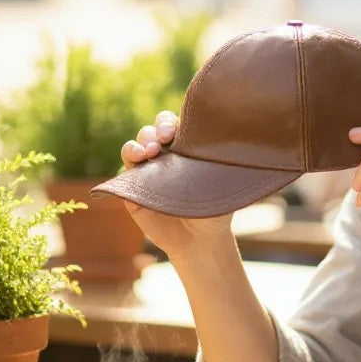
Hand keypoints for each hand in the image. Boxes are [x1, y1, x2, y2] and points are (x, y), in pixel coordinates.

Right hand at [120, 111, 233, 259]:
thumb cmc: (216, 209)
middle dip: (160, 126)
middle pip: (158, 126)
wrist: (198, 240)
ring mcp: (150, 166)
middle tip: (166, 137)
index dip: (178, 121)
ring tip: (150, 151)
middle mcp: (169, 152)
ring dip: (143, 140)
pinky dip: (129, 154)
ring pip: (141, 140)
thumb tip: (234, 140)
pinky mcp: (133, 182)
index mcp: (190, 147)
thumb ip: (218, 161)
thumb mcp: (221, 183)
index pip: (181, 122)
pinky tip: (137, 158)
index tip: (181, 131)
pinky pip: (126, 161)